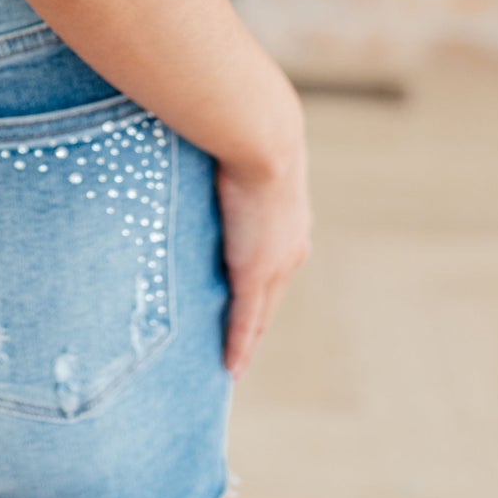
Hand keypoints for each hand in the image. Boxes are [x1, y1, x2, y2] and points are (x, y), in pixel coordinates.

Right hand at [214, 122, 312, 380]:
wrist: (262, 134)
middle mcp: (290, 248)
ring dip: (247, 340)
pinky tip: (230, 368)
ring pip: (261, 315)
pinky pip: (245, 320)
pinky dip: (238, 346)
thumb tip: (206, 147)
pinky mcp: (256, 272)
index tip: (253, 312)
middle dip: (257, 324)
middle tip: (240, 348)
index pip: (277, 267)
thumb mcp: (243, 152)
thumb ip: (228, 163)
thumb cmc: (247, 128)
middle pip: (272, 299)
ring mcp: (275, 263)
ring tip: (232, 363)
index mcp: (291, 222)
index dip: (264, 292)